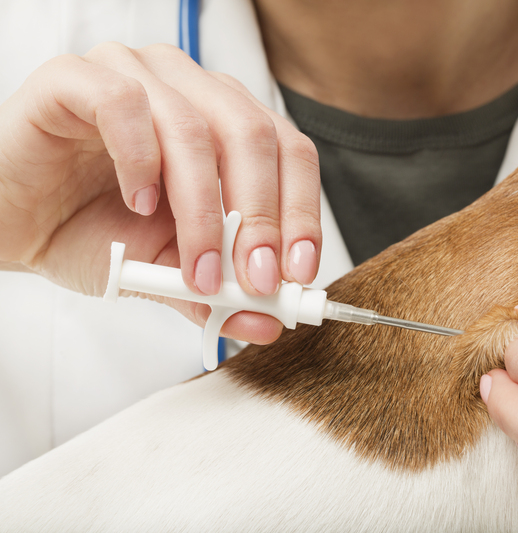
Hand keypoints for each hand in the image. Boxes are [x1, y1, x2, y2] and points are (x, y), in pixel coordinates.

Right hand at [0, 43, 321, 342]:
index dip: (302, 211)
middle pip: (253, 136)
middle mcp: (189, 90)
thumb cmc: (92, 232)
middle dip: (261, 217)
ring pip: (196, 127)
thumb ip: (220, 291)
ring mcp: (135, 74)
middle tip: (256, 278)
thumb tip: (268, 322)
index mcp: (224, 124)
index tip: (299, 271)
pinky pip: (124, 105)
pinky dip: (140, 162)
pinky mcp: (76, 79)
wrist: (11, 223)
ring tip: (195, 268)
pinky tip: (138, 203)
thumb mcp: (170, 271)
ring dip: (203, 210)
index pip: (288, 153)